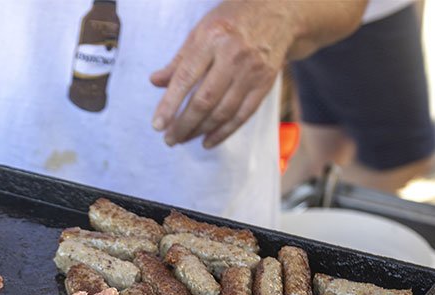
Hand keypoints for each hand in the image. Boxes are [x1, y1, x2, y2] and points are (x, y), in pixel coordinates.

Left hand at [150, 0, 297, 149]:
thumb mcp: (201, 31)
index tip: (157, 125)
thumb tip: (155, 82)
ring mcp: (251, 71)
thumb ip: (179, 60)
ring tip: (183, 139)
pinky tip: (208, 141)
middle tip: (169, 139)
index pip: (185, 78)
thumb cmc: (232, 21)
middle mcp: (233, 56)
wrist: (278, 12)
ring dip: (200, 130)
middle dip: (184, 124)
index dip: (169, 105)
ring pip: (223, 112)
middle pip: (204, 100)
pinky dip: (224, 132)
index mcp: (212, 39)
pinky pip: (242, 115)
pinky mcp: (264, 83)